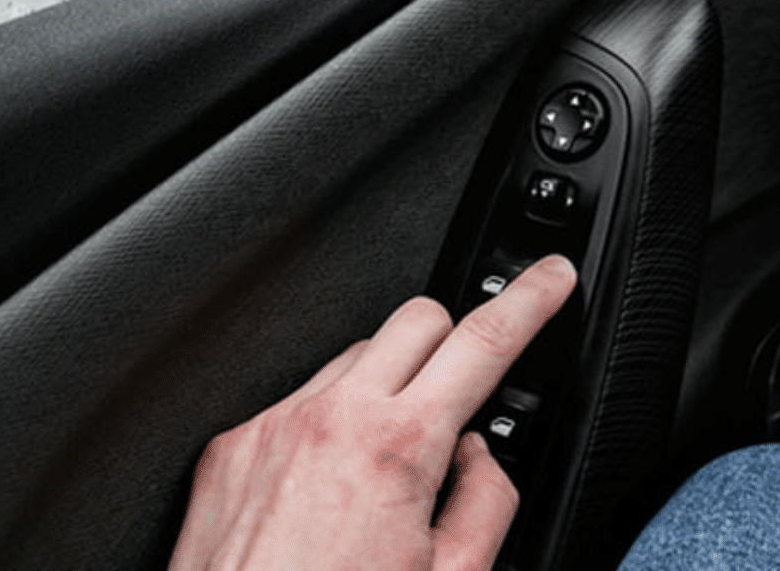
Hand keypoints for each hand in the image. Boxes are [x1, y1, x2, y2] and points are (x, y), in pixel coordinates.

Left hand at [169, 254, 577, 570]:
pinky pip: (295, 404)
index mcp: (397, 449)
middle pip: (416, 319)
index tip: (550, 278)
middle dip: (452, 343)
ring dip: (385, 390)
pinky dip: (324, 429)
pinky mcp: (229, 449)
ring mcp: (272, 428)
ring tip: (384, 471)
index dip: (529, 299)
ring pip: (353, 359)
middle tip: (464, 394)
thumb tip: (483, 456)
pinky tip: (326, 493)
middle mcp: (329, 421)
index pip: (484, 341)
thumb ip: (486, 501)